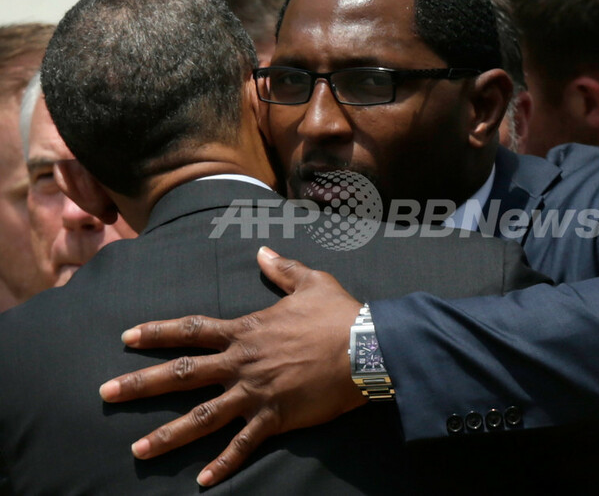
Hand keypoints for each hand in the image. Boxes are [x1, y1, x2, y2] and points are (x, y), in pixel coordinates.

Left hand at [99, 246, 366, 486]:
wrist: (367, 348)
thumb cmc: (340, 314)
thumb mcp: (312, 282)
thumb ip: (282, 269)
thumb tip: (263, 252)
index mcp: (247, 330)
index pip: (192, 329)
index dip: (157, 332)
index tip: (126, 337)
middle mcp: (242, 362)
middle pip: (182, 373)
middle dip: (140, 383)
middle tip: (105, 393)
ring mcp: (256, 392)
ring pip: (203, 416)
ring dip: (168, 433)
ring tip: (137, 449)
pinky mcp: (276, 416)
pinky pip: (244, 444)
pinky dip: (224, 463)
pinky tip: (203, 482)